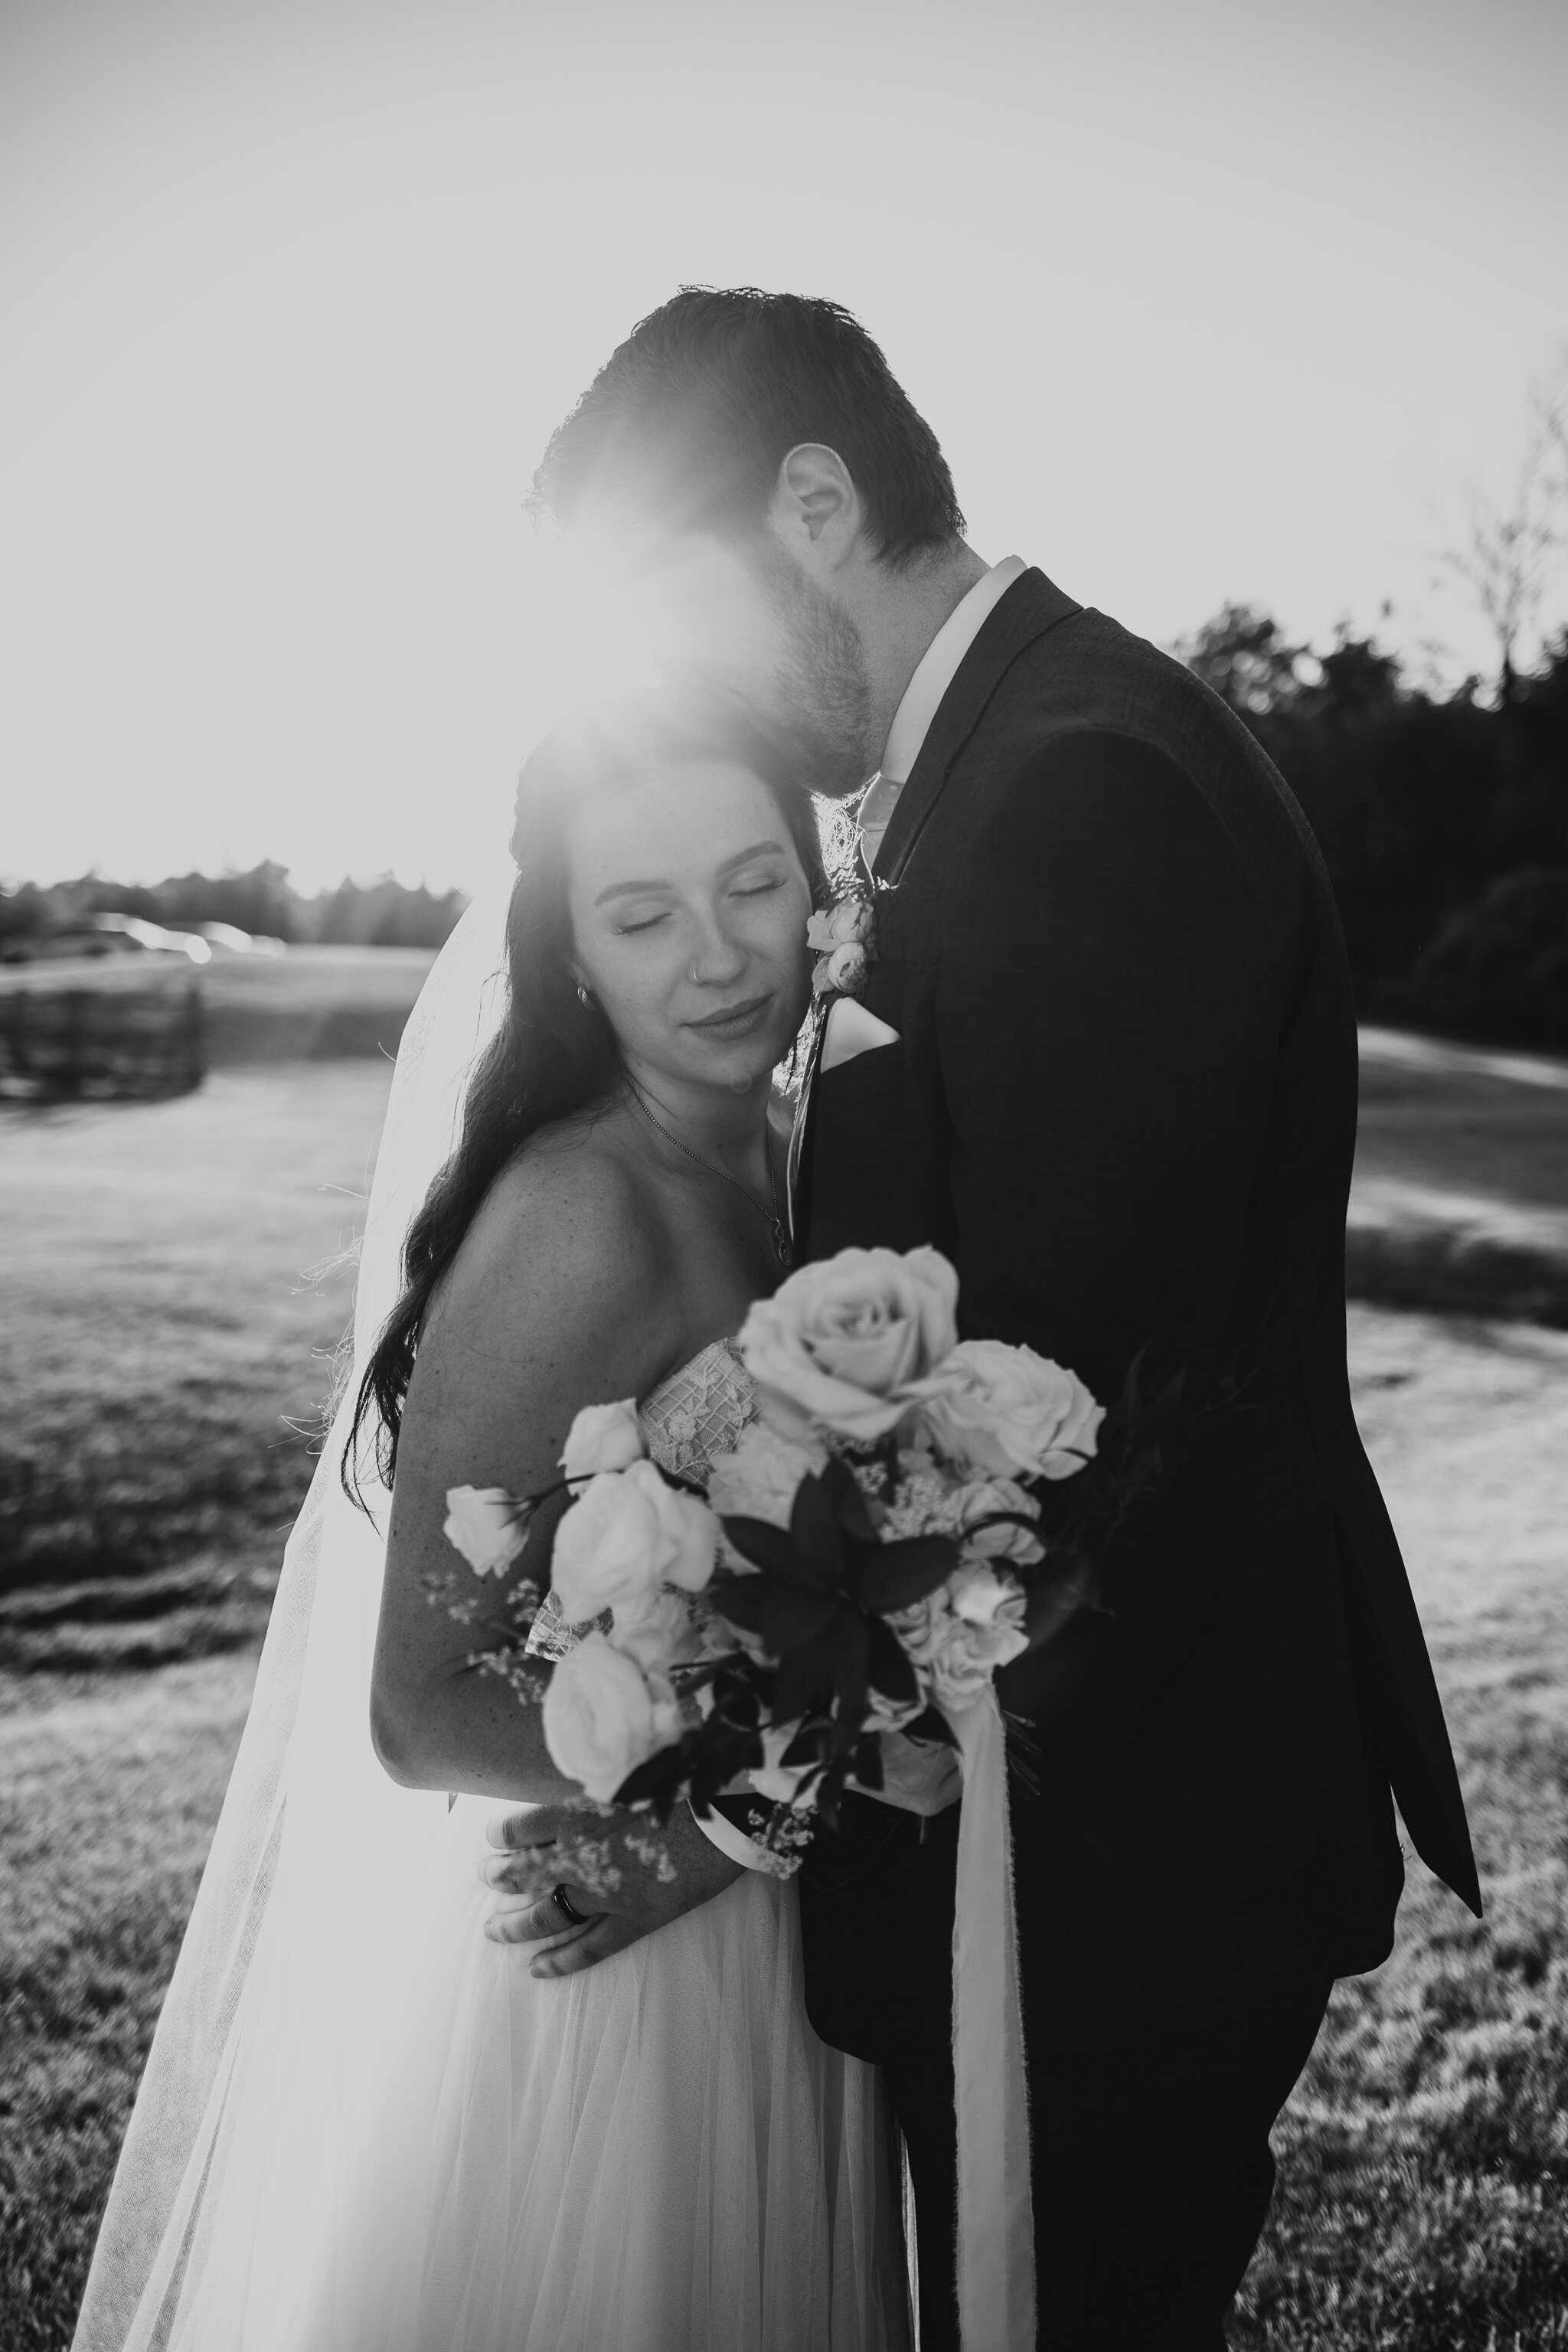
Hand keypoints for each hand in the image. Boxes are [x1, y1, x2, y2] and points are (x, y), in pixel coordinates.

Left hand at [479, 1802, 744, 1979]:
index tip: (492, 1835)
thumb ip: (589, 1780)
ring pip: (546, 1915)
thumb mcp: (626, 1766)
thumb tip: (566, 1776)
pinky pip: (589, 1948)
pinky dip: (560, 1961)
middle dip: (498, 1878)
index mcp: (575, 1813)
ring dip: (515, 1925)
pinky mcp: (635, 1919)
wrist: (729, 1810)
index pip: (517, 1828)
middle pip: (521, 1874)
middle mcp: (581, 1856)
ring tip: (494, 1930)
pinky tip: (536, 1970)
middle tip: (486, 1878)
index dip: (500, 1834)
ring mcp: (606, 1893)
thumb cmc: (682, 1776)